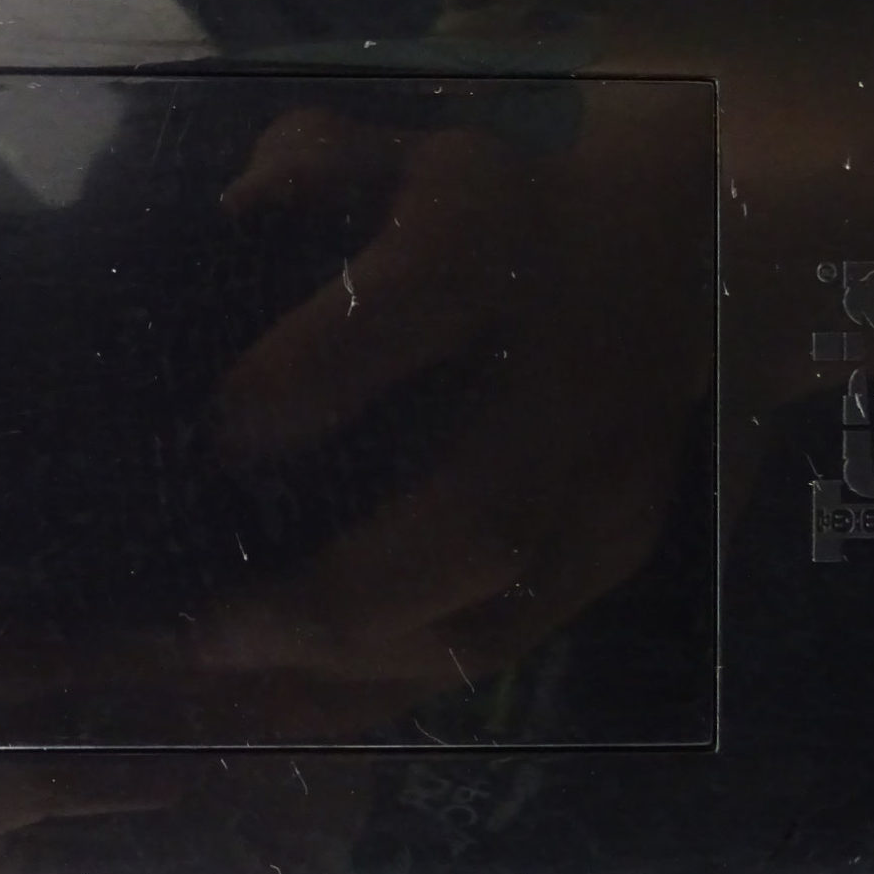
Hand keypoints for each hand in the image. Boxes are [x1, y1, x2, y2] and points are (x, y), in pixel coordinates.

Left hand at [191, 88, 714, 699]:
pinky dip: (372, 699)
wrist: (668, 250)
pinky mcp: (606, 560)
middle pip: (478, 517)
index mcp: (507, 241)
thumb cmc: (488, 208)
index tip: (224, 428)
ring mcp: (606, 489)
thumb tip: (225, 219)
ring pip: (487, 617)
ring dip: (340, 672)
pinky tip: (269, 719)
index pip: (431, 295)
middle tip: (205, 630)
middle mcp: (575, 377)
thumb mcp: (400, 154)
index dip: (324, 369)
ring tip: (211, 695)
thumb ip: (306, 168)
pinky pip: (488, 654)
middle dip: (335, 594)